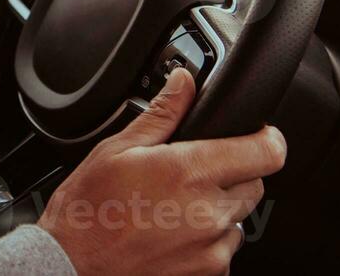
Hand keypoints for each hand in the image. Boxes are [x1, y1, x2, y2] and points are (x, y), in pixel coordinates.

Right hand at [37, 69, 285, 275]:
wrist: (73, 264)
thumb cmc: (89, 208)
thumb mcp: (117, 149)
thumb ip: (162, 113)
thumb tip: (184, 81)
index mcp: (189, 172)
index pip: (267, 152)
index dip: (266, 137)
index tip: (256, 134)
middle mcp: (209, 213)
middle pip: (255, 183)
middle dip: (232, 172)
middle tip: (191, 171)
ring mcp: (211, 248)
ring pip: (238, 217)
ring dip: (218, 207)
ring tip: (173, 205)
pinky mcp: (207, 273)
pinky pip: (224, 247)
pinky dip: (207, 238)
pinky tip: (171, 231)